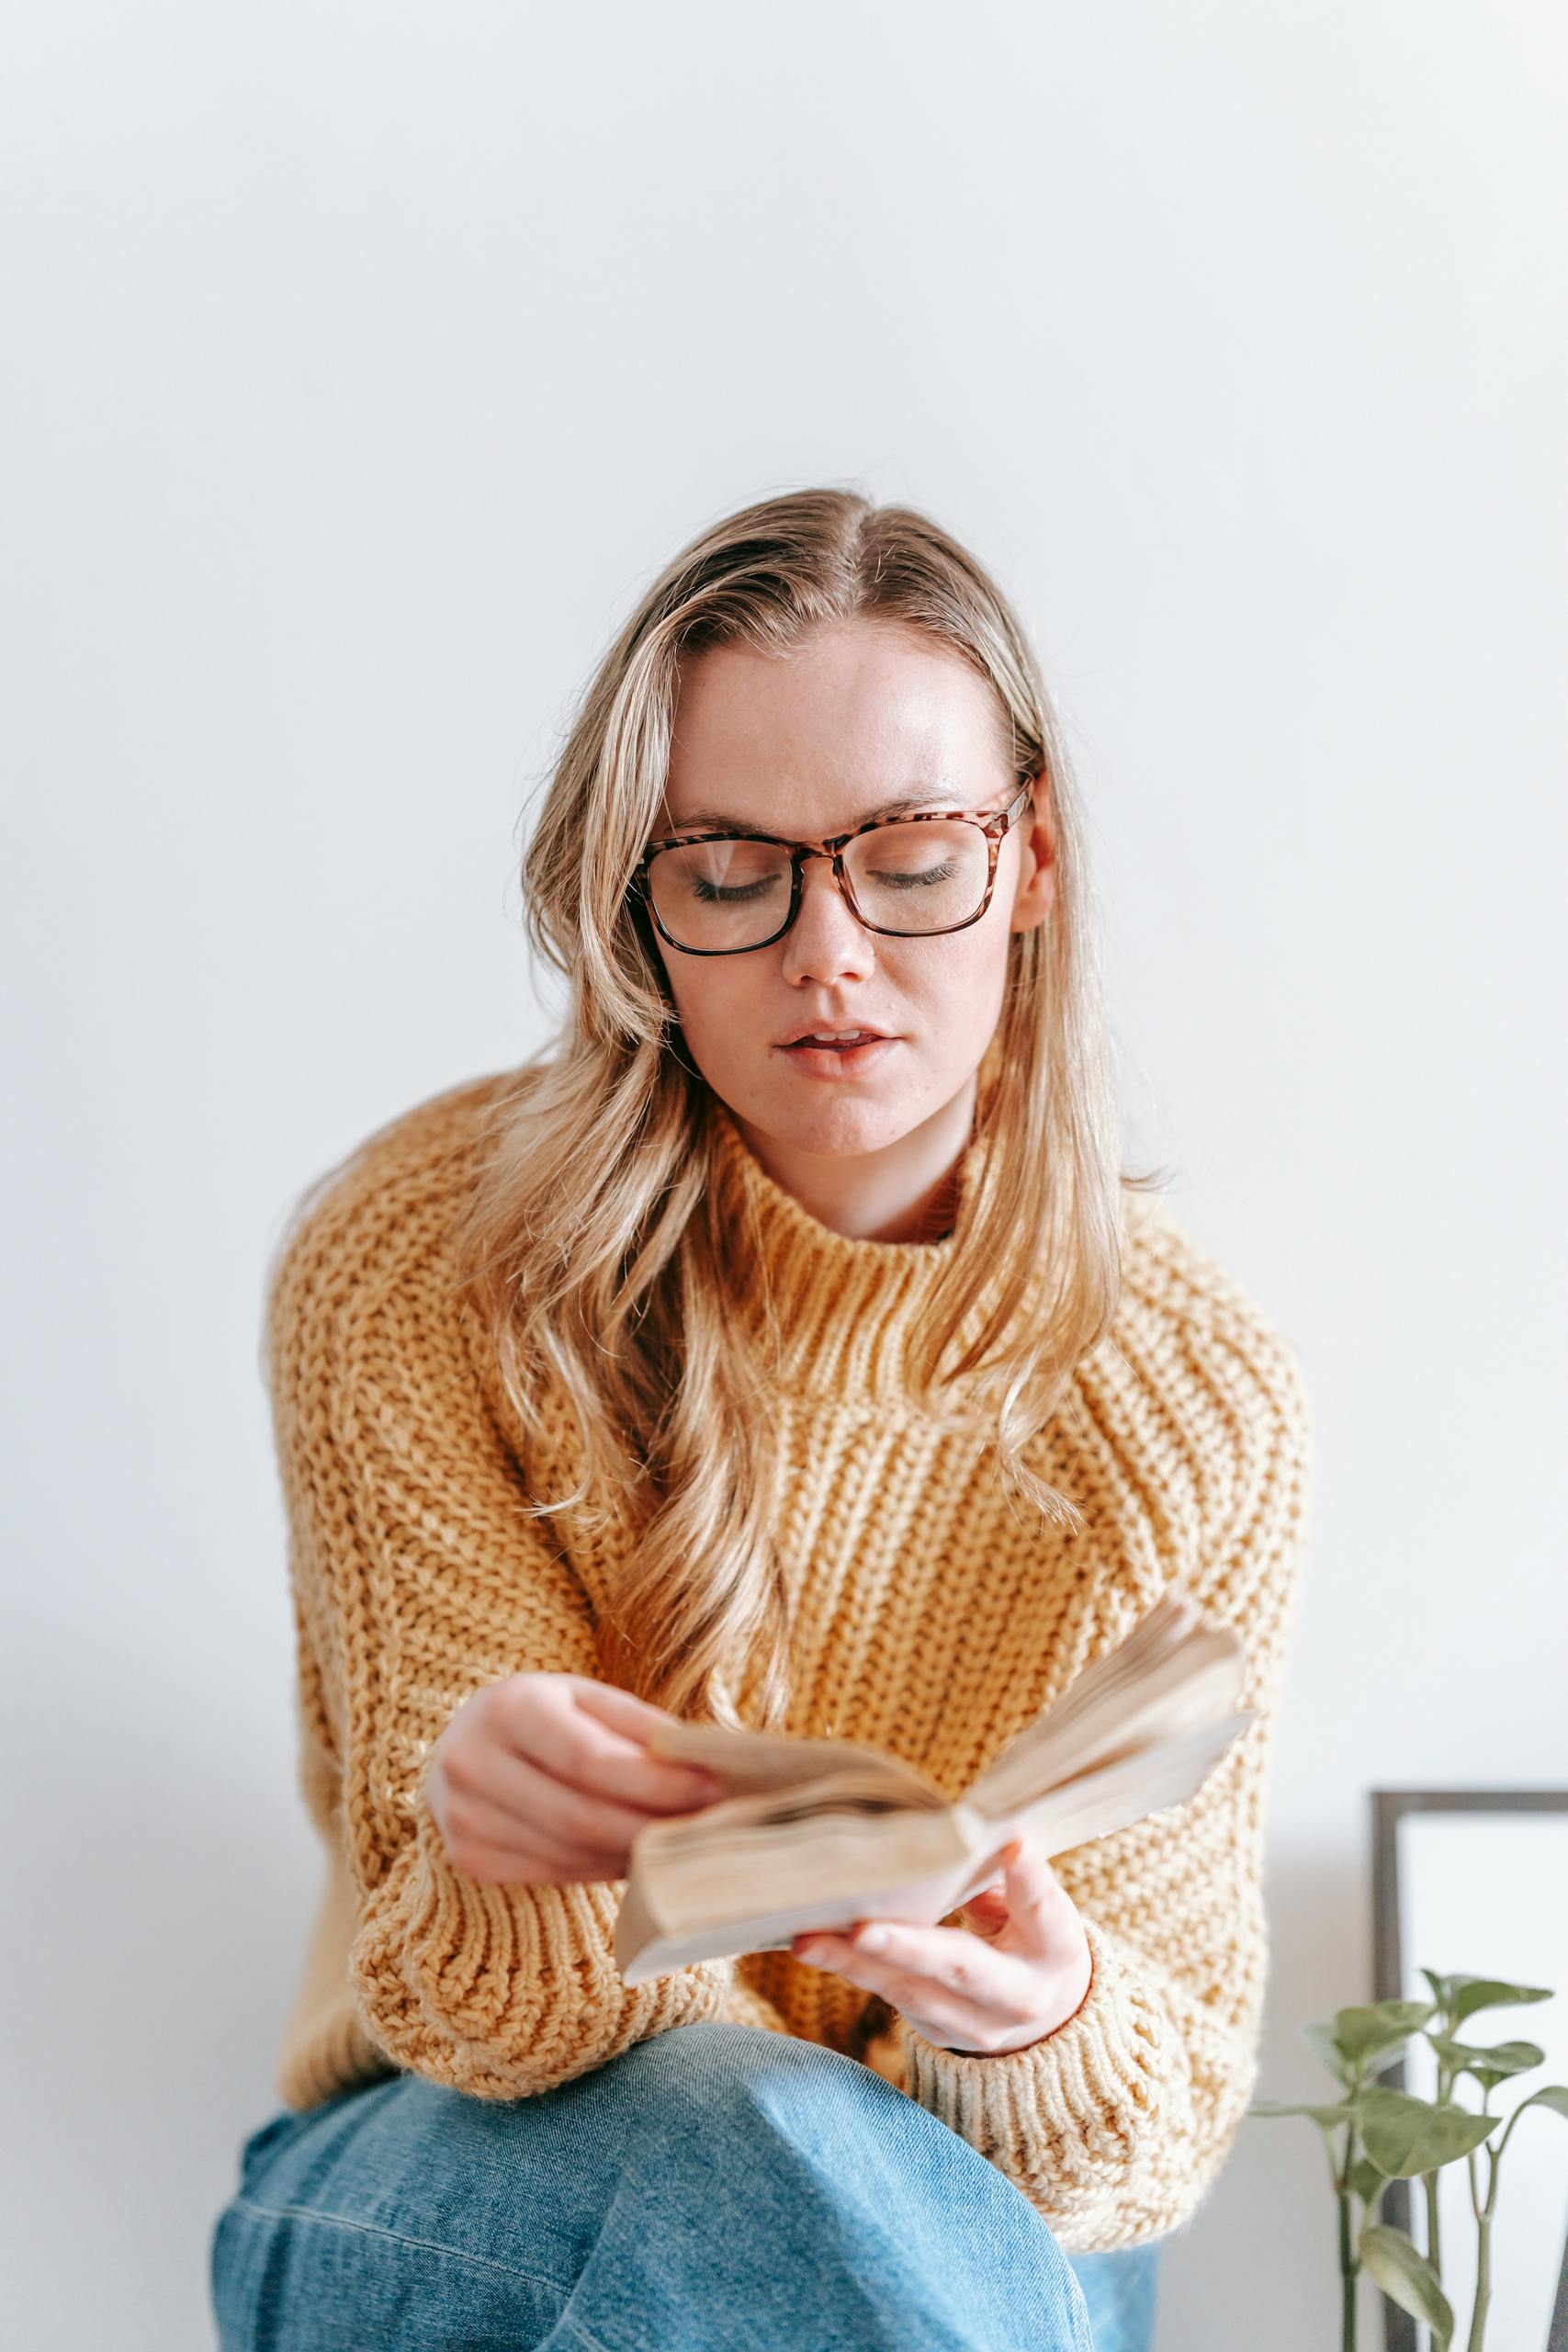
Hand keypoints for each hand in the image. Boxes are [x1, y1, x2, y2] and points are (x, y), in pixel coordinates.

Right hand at [425, 1671, 726, 1886]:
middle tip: (708, 1828)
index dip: (655, 1782)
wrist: (462, 1744)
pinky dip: (601, 1869)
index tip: (711, 1789)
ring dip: (632, 1854)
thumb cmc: (543, 1715)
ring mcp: (463, 1817)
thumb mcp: (587, 1699)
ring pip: (569, 1853)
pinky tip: (632, 1856)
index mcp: (508, 1708)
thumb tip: (706, 1764)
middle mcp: (472, 1762)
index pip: (590, 1759)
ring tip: (677, 1842)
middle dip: (652, 1827)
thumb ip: (641, 1728)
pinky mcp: (466, 1857)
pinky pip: (552, 1873)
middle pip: (581, 1816)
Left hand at [791, 1834, 1092, 2055]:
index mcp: (1055, 1951)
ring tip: (807, 1939)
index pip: (1041, 1910)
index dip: (1028, 1879)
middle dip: (908, 1949)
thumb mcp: (1039, 1908)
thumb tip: (975, 1829)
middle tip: (861, 1929)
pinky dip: (850, 1968)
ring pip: (910, 1991)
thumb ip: (1009, 1875)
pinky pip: (890, 1995)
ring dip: (855, 1964)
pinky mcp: (935, 2031)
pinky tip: (812, 1944)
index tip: (1012, 1841)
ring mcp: (974, 2025)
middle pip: (961, 1970)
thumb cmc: (1034, 1937)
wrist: (1047, 2021)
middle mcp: (1018, 1998)